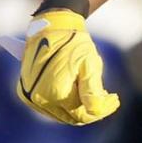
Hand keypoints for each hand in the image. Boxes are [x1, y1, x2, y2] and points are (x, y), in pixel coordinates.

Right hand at [17, 9, 119, 124]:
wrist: (51, 26)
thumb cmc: (73, 43)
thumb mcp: (89, 65)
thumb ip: (92, 91)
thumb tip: (95, 112)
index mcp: (54, 93)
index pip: (82, 115)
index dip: (101, 111)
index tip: (115, 99)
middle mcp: (38, 98)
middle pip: (72, 117)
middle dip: (91, 109)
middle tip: (108, 97)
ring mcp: (30, 97)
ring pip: (62, 113)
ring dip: (79, 107)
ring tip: (96, 92)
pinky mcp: (26, 93)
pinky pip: (51, 107)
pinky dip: (66, 103)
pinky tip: (79, 91)